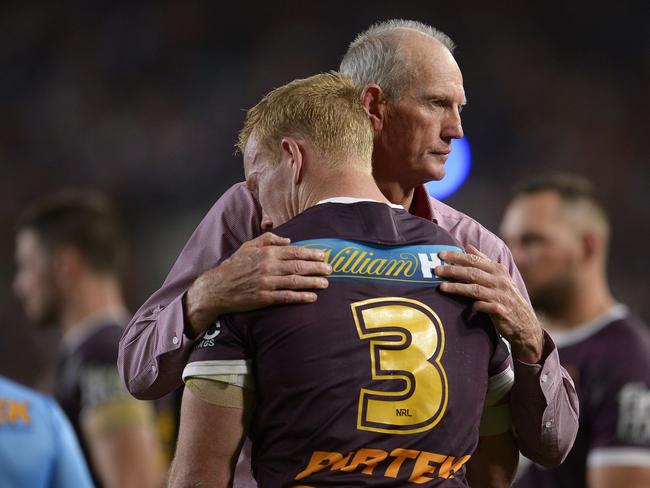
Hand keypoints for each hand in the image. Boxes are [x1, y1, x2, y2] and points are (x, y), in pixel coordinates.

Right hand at [184, 232, 330, 336]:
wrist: (218, 287)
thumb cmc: (235, 265)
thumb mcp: (249, 246)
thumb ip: (269, 239)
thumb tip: (289, 240)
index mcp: (266, 252)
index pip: (294, 251)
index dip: (311, 253)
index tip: (323, 254)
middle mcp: (268, 266)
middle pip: (298, 266)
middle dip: (317, 267)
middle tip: (330, 269)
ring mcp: (266, 283)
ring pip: (295, 281)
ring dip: (313, 282)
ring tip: (326, 283)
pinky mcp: (264, 297)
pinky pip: (286, 297)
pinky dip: (300, 297)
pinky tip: (312, 297)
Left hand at [436, 245, 543, 362]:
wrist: (525, 323)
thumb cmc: (506, 296)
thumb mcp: (499, 276)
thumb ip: (484, 261)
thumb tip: (468, 246)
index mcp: (498, 270)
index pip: (475, 260)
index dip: (457, 256)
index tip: (440, 254)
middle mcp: (500, 281)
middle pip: (473, 273)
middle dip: (453, 270)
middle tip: (436, 270)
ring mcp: (501, 296)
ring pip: (476, 289)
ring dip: (458, 287)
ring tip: (441, 286)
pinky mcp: (501, 312)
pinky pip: (486, 307)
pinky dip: (477, 306)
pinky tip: (468, 306)